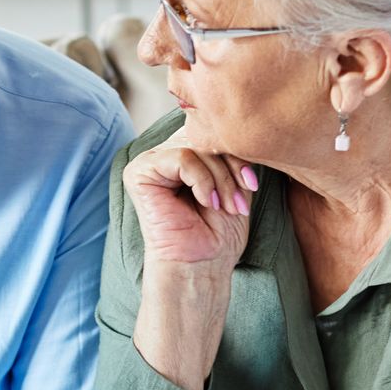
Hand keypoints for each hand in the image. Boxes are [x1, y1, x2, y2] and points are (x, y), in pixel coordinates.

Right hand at [123, 131, 259, 272]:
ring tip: (225, 207)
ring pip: (196, 147)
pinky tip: (206, 203)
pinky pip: (181, 157)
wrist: (201, 265)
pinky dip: (201, 181)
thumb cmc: (218, 230)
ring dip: (219, 180)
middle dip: (229, 170)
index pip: (213, 133)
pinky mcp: (139, 172)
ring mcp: (150, 161)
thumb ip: (229, 152)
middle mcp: (165, 152)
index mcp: (185, 152)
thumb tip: (232, 124)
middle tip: (238, 204)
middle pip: (205, 137)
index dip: (237, 154)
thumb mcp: (234, 182)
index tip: (251, 184)